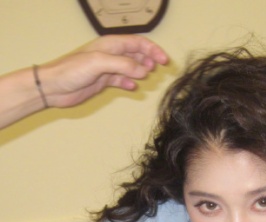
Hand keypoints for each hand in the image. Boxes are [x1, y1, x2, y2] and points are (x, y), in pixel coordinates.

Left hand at [39, 34, 167, 107]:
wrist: (54, 87)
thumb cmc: (71, 70)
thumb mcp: (99, 63)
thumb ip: (122, 65)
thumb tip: (143, 71)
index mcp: (110, 45)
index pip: (137, 43)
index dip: (152, 50)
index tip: (164, 60)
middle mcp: (110, 54)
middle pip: (136, 53)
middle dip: (149, 59)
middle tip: (158, 69)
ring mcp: (107, 68)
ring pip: (131, 67)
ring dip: (141, 71)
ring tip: (148, 77)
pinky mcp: (103, 81)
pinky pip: (122, 80)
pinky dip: (129, 83)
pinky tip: (133, 87)